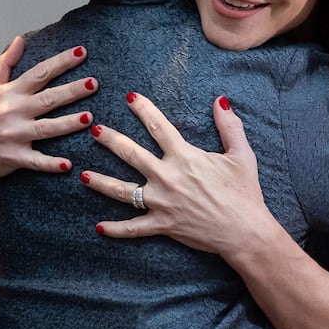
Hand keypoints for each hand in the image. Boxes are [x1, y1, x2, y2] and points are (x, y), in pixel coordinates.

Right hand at [0, 37, 95, 184]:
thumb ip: (6, 63)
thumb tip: (20, 39)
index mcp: (9, 93)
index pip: (38, 73)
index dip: (60, 62)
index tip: (81, 52)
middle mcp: (12, 111)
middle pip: (47, 98)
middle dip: (72, 90)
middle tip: (94, 83)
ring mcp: (13, 135)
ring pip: (46, 128)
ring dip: (68, 124)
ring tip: (90, 118)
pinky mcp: (13, 157)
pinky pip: (35, 161)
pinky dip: (50, 164)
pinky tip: (68, 164)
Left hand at [81, 92, 282, 252]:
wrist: (245, 231)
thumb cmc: (244, 193)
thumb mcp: (241, 155)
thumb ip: (229, 127)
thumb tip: (221, 101)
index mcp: (184, 157)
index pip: (159, 127)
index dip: (143, 109)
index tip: (129, 97)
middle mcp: (167, 177)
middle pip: (131, 155)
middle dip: (111, 140)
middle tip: (94, 129)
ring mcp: (162, 202)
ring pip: (123, 191)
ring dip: (101, 182)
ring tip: (83, 175)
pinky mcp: (162, 225)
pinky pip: (134, 228)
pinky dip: (115, 229)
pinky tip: (98, 227)